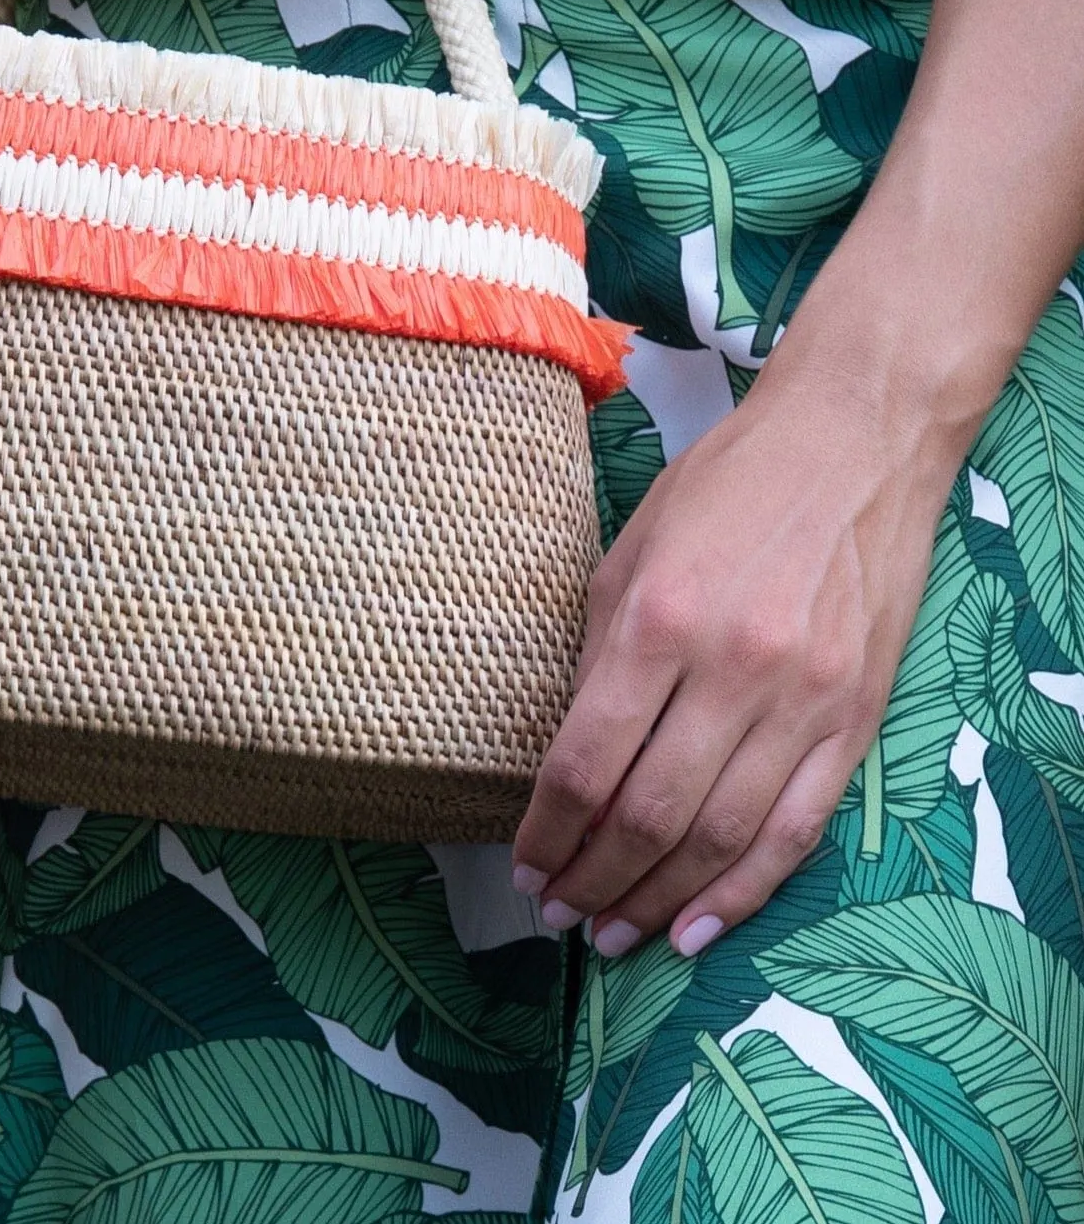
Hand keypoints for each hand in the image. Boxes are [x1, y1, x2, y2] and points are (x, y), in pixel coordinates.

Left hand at [508, 357, 955, 959]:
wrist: (852, 444)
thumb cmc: (725, 486)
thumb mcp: (631, 550)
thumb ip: (599, 654)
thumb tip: (567, 756)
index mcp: (656, 619)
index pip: (586, 761)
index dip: (548, 830)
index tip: (524, 866)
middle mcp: (730, 668)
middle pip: (650, 814)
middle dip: (594, 878)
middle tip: (561, 915)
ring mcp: (801, 700)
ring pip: (720, 837)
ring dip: (660, 900)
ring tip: (616, 934)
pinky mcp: (855, 718)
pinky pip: (796, 829)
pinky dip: (745, 890)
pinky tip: (700, 925)